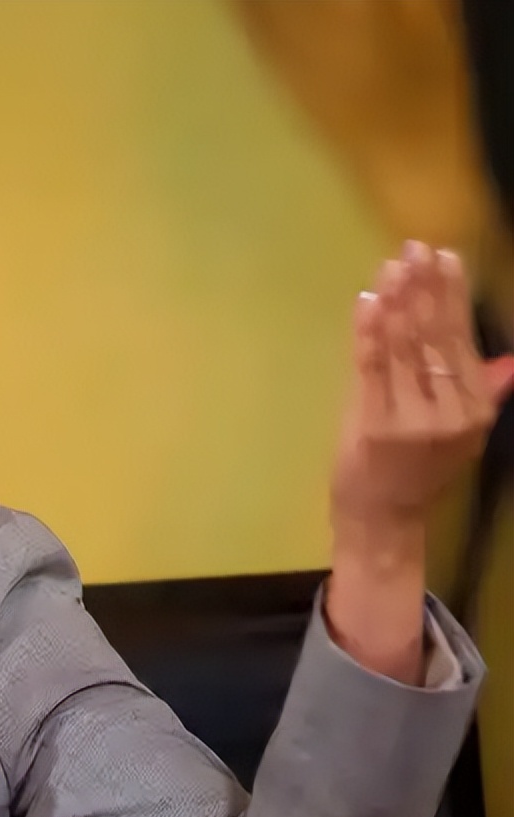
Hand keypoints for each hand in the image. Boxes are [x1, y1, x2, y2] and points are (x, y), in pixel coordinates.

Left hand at [325, 241, 513, 682]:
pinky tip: (368, 300)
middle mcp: (451, 412)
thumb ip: (484, 392)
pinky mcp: (372, 424)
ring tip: (391, 265)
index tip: (445, 257)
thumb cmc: (415, 469)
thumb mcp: (461, 431)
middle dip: (425, 288)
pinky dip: (368, 331)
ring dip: (397, 300)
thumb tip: (511, 361)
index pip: (465, 339)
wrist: (382, 517)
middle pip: (436, 336)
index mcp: (475, 409)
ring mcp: (411, 419)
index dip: (453, 295)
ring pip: (404, 347)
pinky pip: (370, 367)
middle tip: (415, 247)